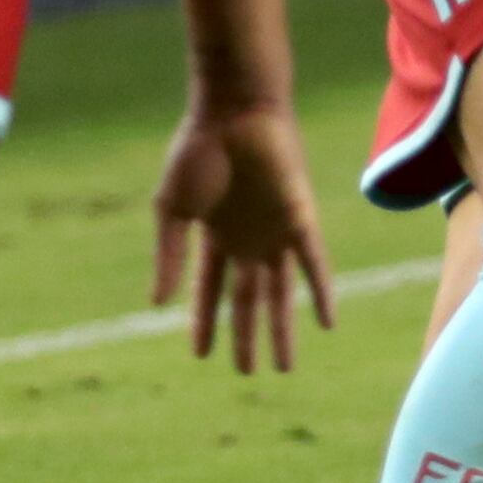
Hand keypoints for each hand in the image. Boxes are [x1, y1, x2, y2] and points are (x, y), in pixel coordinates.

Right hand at [152, 98, 335, 371]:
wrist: (233, 110)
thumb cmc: (198, 151)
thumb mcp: (172, 209)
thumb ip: (168, 255)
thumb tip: (156, 304)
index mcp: (215, 236)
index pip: (210, 291)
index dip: (205, 323)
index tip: (200, 356)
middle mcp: (249, 239)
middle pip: (249, 299)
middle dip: (248, 336)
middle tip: (249, 372)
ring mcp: (276, 231)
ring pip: (282, 292)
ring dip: (283, 328)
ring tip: (285, 366)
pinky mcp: (300, 217)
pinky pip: (314, 264)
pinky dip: (320, 293)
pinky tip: (326, 323)